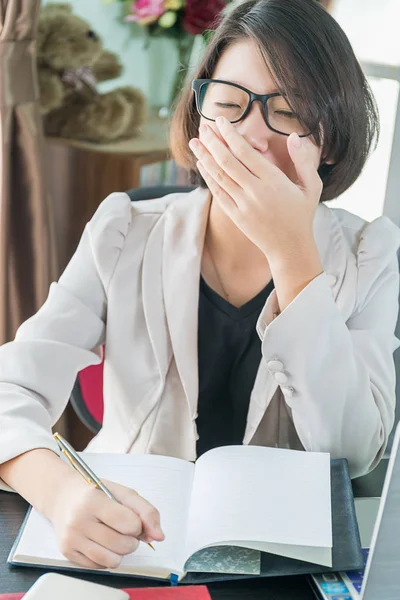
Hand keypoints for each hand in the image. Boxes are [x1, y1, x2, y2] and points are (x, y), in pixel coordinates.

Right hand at [49, 472, 163, 568]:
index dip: (137, 525)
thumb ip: (146, 511)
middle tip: (124, 529)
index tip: (132, 519)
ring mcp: (71, 539)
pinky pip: (99, 567)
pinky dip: (106, 557)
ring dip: (121, 552)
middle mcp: (79, 521)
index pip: (128, 523)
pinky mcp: (67, 553)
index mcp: (93, 501)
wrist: (63, 497)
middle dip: (131, 540)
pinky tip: (101, 542)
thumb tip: (159, 536)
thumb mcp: (122, 493)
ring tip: (115, 537)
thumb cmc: (96, 493)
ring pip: (112, 561)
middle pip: (122, 545)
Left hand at [189, 117, 322, 262]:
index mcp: (274, 181)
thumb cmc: (302, 214)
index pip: (246, 153)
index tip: (221, 122)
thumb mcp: (311, 186)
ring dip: (205, 158)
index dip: (231, 135)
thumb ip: (303, 160)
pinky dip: (209, 178)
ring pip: (220, 177)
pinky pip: (219, 193)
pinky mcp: (236, 216)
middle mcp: (256, 192)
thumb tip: (295, 136)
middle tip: (203, 127)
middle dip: (213, 142)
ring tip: (194, 142)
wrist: (290, 248)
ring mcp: (244, 205)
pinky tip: (201, 164)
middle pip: (228, 162)